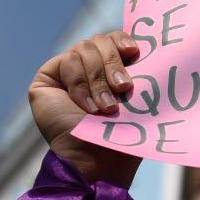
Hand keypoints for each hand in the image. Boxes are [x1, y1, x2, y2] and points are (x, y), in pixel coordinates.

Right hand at [29, 30, 142, 187]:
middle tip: (124, 88)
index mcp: (110, 70)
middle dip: (113, 63)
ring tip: (106, 108)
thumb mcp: (137, 95)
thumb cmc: (123, 135)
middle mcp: (87, 69)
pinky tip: (86, 108)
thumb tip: (153, 39)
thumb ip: (139, 67)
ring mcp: (66, 74)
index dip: (122, 39)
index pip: (115, 40)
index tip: (135, 51)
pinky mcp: (46, 80)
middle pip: (99, 40)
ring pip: (84, 48)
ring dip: (98, 81)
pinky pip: (66, 61)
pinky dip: (80, 85)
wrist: (100, 161)